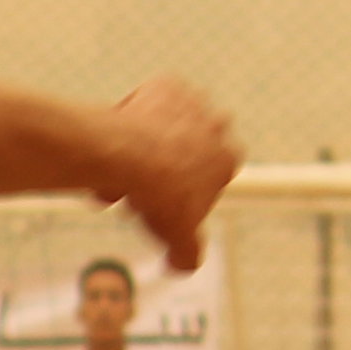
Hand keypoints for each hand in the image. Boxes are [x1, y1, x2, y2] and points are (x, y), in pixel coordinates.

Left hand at [97, 77, 238, 273]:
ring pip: (175, 121)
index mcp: (228, 160)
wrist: (129, 155)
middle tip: (144, 180)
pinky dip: (140, 110)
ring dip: (159, 133)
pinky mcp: (168, 84)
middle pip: (194, 145)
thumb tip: (182, 265)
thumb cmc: (159, 196)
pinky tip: (123, 128)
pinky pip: (154, 98)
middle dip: (175, 159)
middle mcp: (218, 126)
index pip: (213, 173)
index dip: (188, 187)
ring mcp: (194, 102)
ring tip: (128, 158)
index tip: (164, 197)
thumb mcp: (177, 238)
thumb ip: (187, 255)